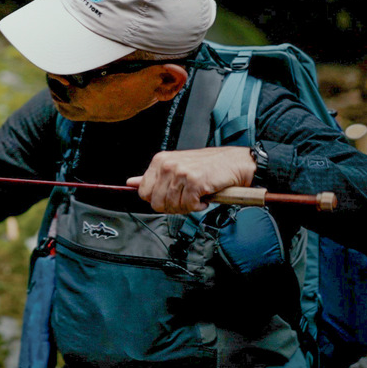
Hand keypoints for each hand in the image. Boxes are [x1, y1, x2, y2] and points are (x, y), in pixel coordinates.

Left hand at [126, 147, 255, 213]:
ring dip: (187, 206)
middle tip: (186, 198)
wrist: (235, 163)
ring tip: (197, 195)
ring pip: (172, 206)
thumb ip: (152, 177)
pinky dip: (199, 206)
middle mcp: (168, 165)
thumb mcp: (176, 166)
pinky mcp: (195, 182)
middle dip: (172, 206)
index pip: (143, 192)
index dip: (158, 200)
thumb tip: (130, 182)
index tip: (171, 196)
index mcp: (160, 161)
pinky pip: (189, 206)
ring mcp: (181, 173)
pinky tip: (205, 196)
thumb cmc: (208, 166)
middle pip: (156, 203)